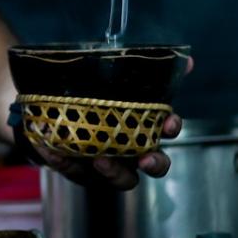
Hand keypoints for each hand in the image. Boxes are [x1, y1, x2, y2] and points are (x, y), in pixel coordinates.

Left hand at [26, 55, 193, 190]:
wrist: (50, 106)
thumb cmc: (92, 95)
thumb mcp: (115, 76)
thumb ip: (149, 70)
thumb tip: (187, 60)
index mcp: (143, 125)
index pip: (167, 131)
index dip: (171, 128)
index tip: (168, 123)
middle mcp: (130, 148)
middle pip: (154, 165)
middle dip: (155, 164)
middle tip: (145, 159)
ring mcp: (106, 163)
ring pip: (118, 177)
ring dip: (113, 171)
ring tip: (100, 159)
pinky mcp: (78, 169)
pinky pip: (73, 171)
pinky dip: (64, 162)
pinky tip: (53, 151)